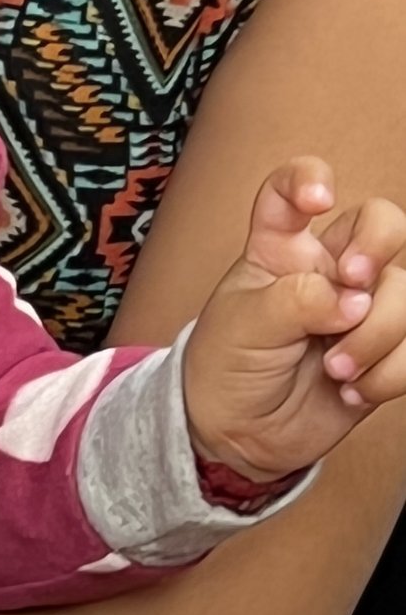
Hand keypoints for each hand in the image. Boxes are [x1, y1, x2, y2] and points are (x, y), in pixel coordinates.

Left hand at [180, 159, 405, 482]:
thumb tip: (355, 300)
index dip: (310, 179)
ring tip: (335, 369)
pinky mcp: (385, 350)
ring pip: (404, 292)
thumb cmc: (226, 368)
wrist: (237, 436)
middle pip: (383, 223)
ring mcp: (361, 308)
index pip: (292, 191)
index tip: (317, 200)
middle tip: (354, 284)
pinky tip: (353, 391)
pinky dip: (390, 373)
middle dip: (378, 246)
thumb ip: (296, 300)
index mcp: (280, 250)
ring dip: (376, 335)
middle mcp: (328, 270)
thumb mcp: (243, 326)